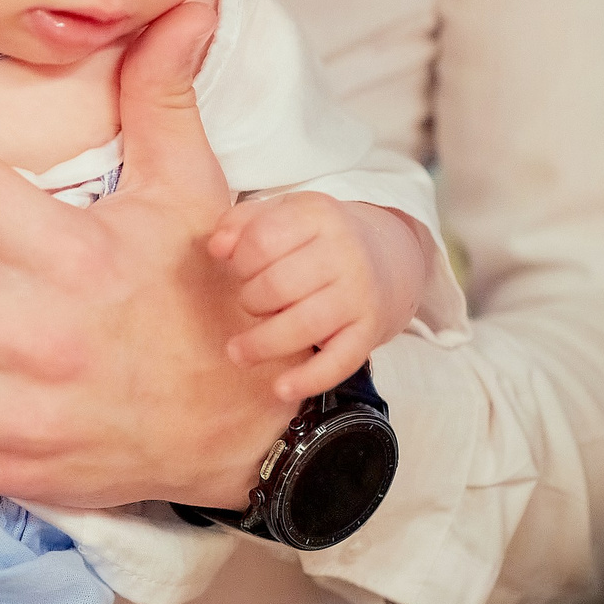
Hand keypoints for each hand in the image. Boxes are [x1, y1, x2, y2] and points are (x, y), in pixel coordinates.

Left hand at [207, 193, 430, 400]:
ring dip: (263, 344)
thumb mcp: (283, 215)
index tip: (240, 272)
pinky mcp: (370, 331)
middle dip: (250, 302)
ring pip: (303, 325)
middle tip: (250, 306)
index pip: (260, 242)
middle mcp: (344, 252)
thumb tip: (216, 248)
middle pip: (277, 285)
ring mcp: (359, 294)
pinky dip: (308, 379)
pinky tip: (280, 388)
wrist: (387, 258)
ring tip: (238, 352)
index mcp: (317, 215)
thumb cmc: (316, 239)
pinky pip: (339, 361)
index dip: (239, 264)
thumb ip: (241, 223)